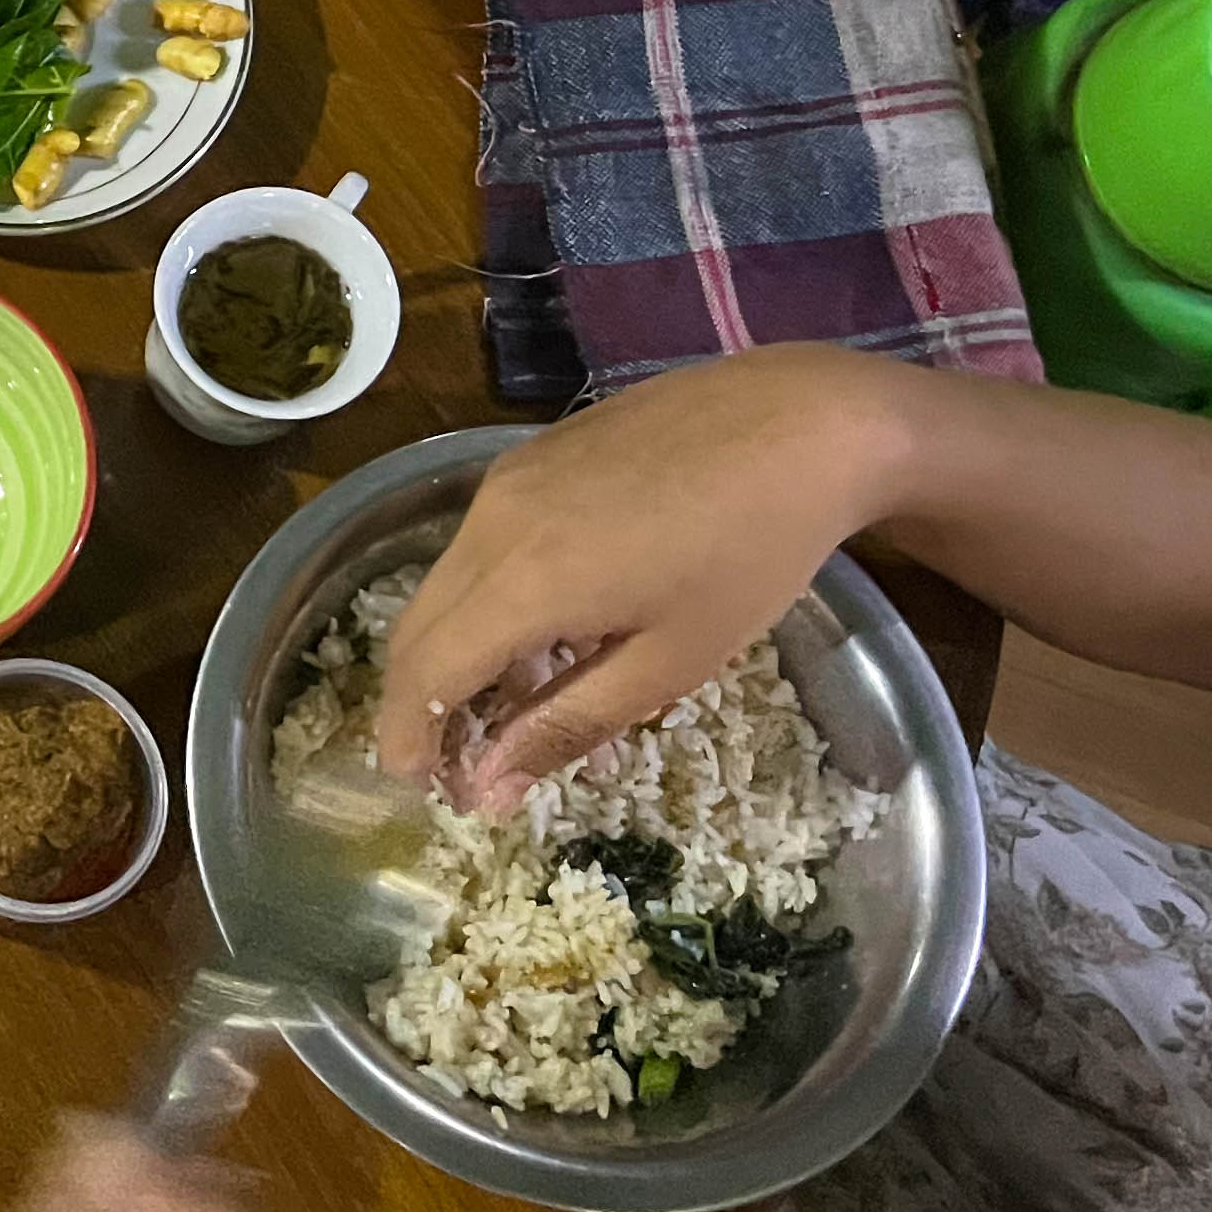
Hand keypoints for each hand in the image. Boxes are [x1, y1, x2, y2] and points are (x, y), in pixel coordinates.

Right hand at [379, 347, 912, 808]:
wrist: (803, 422)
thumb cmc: (752, 554)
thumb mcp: (671, 660)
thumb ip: (567, 724)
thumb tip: (488, 789)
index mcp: (523, 580)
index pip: (425, 672)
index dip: (408, 735)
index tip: (419, 788)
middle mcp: (490, 522)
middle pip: (419, 628)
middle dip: (424, 701)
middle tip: (464, 762)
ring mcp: (506, 481)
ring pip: (447, 586)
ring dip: (463, 652)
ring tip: (526, 704)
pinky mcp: (530, 458)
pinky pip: (482, 545)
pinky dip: (492, 601)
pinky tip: (556, 630)